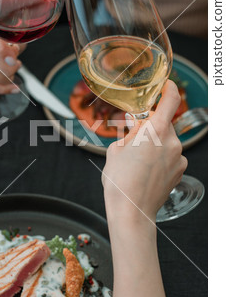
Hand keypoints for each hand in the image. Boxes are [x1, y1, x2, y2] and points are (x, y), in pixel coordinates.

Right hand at [0, 20, 25, 93]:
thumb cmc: (1, 31)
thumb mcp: (10, 32)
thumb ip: (13, 43)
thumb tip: (12, 61)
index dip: (8, 56)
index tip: (16, 61)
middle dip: (7, 68)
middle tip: (17, 66)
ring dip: (4, 79)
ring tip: (13, 74)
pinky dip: (0, 88)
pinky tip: (13, 88)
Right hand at [102, 80, 187, 222]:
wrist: (131, 211)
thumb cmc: (120, 181)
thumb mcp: (116, 150)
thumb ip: (129, 133)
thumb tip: (135, 125)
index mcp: (156, 131)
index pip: (170, 101)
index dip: (169, 89)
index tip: (166, 85)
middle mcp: (172, 142)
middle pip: (164, 124)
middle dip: (150, 127)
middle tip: (133, 138)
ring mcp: (178, 157)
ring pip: (166, 141)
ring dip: (154, 144)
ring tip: (137, 161)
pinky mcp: (180, 171)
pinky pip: (170, 155)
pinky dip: (160, 157)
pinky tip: (146, 170)